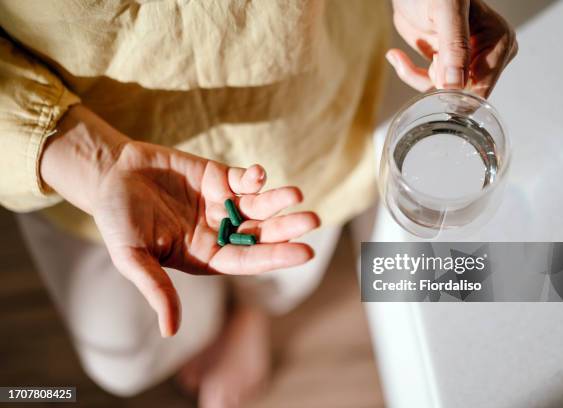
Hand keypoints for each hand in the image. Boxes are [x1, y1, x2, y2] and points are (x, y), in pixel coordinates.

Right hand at [41, 105, 318, 336]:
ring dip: (278, 200)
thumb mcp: (132, 257)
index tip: (305, 252)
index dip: (275, 255)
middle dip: (286, 227)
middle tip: (312, 221)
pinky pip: (244, 179)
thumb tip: (170, 331)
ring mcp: (221, 204)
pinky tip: (259, 174)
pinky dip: (255, 177)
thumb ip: (155, 288)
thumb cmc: (118, 220)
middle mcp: (220, 232)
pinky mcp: (219, 178)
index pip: (247, 259)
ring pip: (259, 205)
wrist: (111, 176)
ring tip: (296, 194)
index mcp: (206, 256)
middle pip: (261, 233)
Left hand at [388, 0, 517, 96]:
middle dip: (434, 82)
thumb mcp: (446, 9)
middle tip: (424, 55)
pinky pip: (429, 85)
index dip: (455, 90)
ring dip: (417, 78)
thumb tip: (456, 83)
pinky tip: (396, 55)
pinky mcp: (446, 65)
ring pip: (443, 93)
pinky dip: (410, 73)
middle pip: (462, 94)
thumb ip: (454, 45)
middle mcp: (487, 56)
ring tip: (401, 56)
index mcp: (499, 42)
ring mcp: (466, 62)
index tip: (434, 72)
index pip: (482, 87)